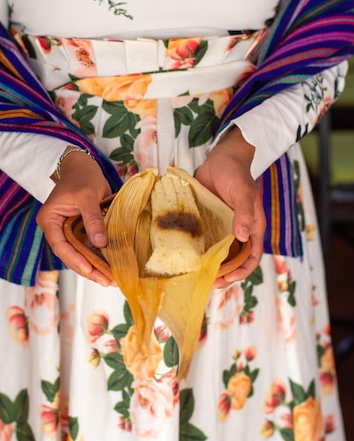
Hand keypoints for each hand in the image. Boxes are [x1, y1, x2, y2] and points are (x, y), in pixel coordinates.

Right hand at [36, 149, 114, 286]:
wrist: (84, 167)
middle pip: (71, 254)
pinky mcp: (82, 230)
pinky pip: (89, 246)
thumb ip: (92, 219)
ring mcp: (69, 231)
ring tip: (111, 279)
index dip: (74, 259)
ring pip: (80, 253)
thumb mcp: (87, 195)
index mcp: (50, 220)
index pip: (60, 245)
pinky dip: (100, 256)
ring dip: (95, 266)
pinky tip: (111, 266)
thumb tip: (100, 243)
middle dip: (88, 268)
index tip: (89, 269)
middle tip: (106, 280)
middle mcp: (57, 229)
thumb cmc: (81, 177)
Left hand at [195, 126, 265, 287]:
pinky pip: (206, 240)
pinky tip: (188, 257)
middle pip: (234, 260)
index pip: (252, 256)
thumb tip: (242, 237)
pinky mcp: (209, 221)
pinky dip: (199, 250)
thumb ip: (244, 212)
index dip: (242, 270)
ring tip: (197, 275)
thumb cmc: (236, 174)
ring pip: (219, 253)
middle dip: (225, 273)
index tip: (228, 278)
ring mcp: (223, 227)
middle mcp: (238, 231)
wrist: (221, 158)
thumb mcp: (242, 191)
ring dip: (210, 265)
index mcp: (253, 228)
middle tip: (209, 283)